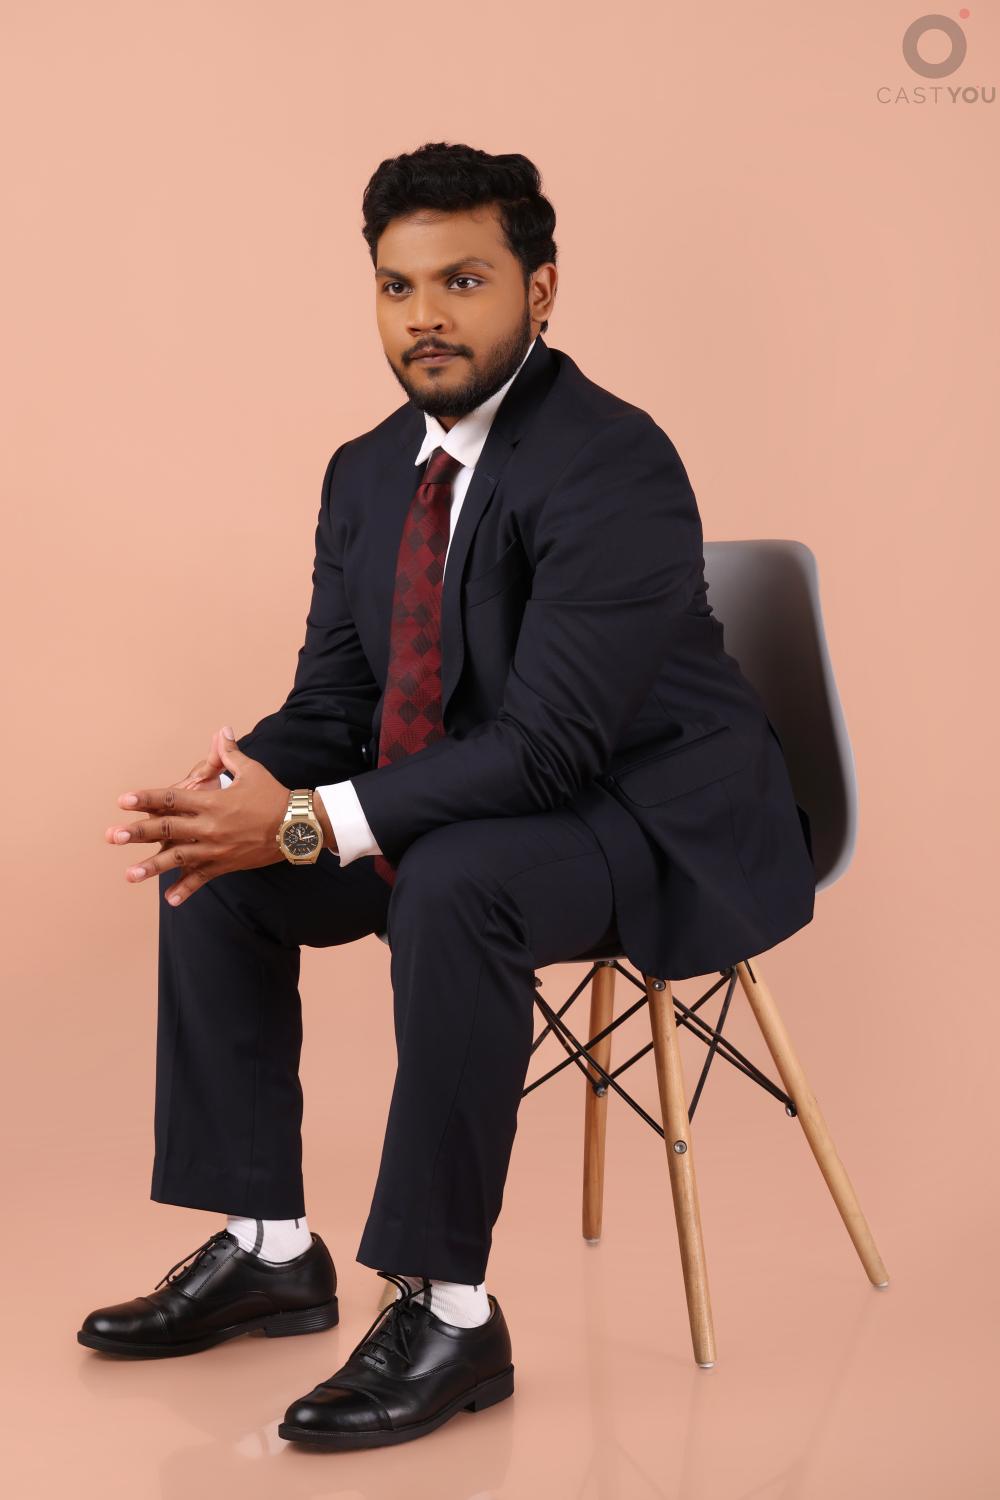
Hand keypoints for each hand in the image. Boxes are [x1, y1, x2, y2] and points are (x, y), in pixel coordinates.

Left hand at [106, 729, 288, 906]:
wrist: (298, 826)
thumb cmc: (273, 795)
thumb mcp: (251, 771)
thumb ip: (229, 754)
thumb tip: (222, 731)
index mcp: (212, 801)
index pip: (172, 798)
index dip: (147, 798)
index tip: (123, 800)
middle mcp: (210, 826)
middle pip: (167, 829)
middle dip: (138, 833)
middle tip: (113, 836)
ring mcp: (216, 848)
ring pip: (179, 859)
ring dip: (152, 867)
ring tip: (129, 875)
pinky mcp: (226, 864)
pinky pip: (203, 879)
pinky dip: (186, 889)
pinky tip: (170, 899)